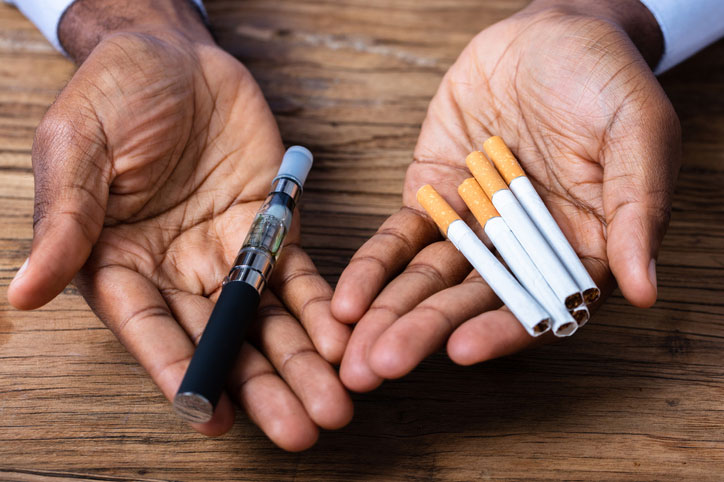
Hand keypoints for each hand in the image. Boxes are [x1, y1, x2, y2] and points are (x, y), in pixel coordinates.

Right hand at [7, 0, 350, 449]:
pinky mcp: (271, 230)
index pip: (150, 330)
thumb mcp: (79, 147)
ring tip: (335, 404)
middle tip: (300, 429)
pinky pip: (299, 278)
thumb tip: (24, 291)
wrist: (175, 55)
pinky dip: (321, 310)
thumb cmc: (115, 94)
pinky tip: (344, 341)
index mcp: (119, 263)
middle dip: (262, 387)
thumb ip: (67, 220)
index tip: (208, 415)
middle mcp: (176, 271)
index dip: (180, 372)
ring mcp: (228, 254)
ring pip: (268, 322)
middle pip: (222, 342)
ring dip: (302, 364)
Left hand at [333, 0, 680, 390]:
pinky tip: (347, 300)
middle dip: (422, 333)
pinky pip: (400, 239)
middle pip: (470, 303)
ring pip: (426, 280)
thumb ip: (639, 208)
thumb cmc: (606, 80)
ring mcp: (472, 227)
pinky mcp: (431, 200)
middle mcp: (521, 251)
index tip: (462, 349)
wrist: (550, 35)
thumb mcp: (638, 133)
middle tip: (378, 367)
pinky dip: (374, 268)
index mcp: (578, 251)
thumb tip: (645, 288)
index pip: (539, 306)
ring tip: (351, 351)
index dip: (501, 331)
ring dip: (388, 315)